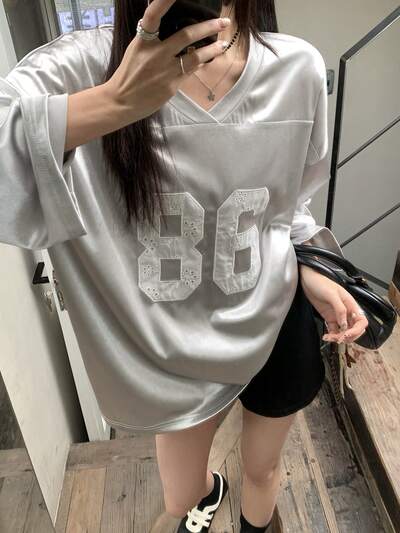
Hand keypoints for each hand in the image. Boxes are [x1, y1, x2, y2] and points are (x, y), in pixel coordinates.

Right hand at [105, 0, 230, 120]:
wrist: (122, 101)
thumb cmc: (129, 74)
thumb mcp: (137, 50)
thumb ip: (153, 38)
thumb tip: (174, 28)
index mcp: (143, 41)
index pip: (154, 15)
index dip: (164, 1)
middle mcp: (156, 54)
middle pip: (187, 35)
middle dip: (208, 27)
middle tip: (224, 22)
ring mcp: (165, 71)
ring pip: (195, 57)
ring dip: (211, 50)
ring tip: (222, 45)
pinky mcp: (171, 86)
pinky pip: (190, 72)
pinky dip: (198, 64)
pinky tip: (205, 60)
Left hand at [299, 264, 368, 343]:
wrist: (308, 280)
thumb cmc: (320, 282)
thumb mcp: (331, 294)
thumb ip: (340, 309)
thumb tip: (345, 324)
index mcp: (351, 304)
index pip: (361, 321)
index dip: (357, 330)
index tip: (347, 335)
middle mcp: (346, 311)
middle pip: (354, 329)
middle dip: (348, 336)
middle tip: (339, 339)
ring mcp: (337, 315)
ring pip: (344, 331)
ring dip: (338, 337)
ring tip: (329, 338)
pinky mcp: (329, 317)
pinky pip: (334, 330)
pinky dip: (331, 336)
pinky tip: (326, 336)